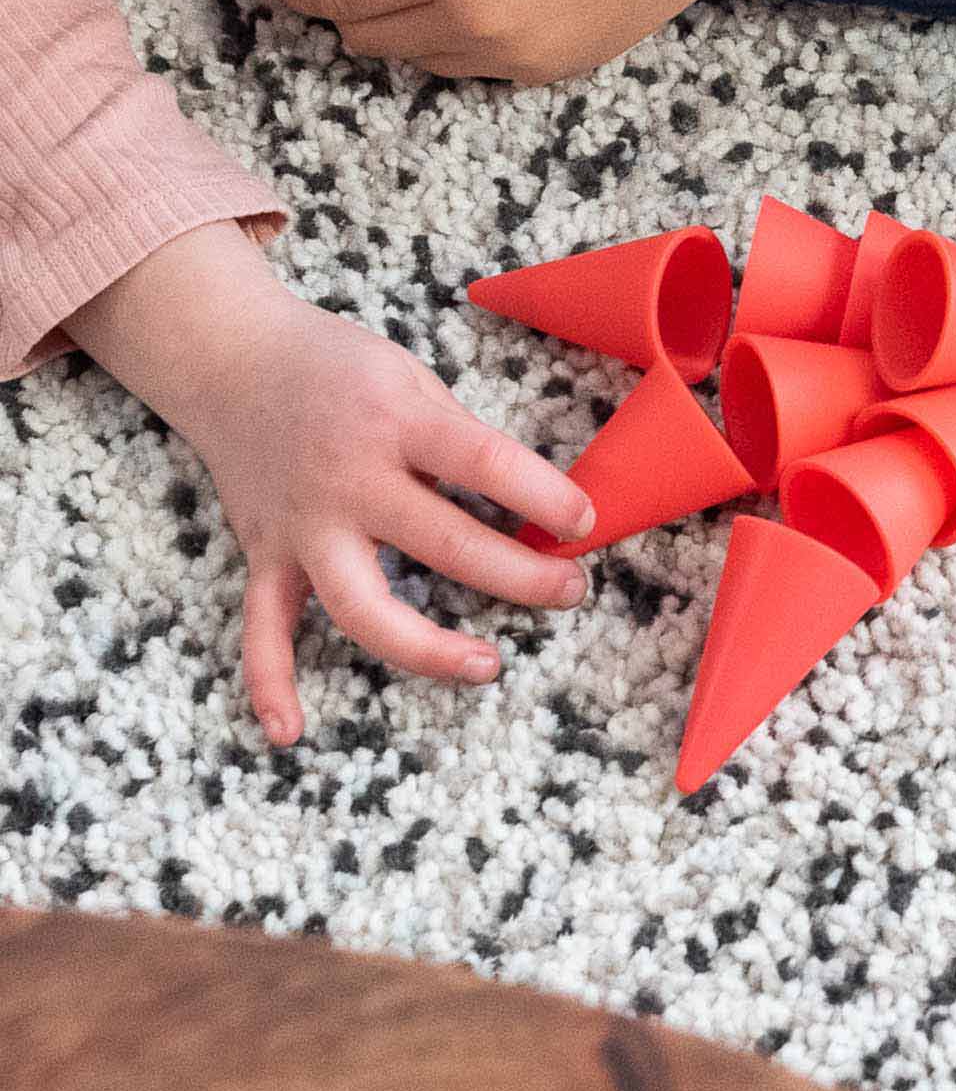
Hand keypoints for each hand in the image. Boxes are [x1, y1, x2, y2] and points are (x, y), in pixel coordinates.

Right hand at [64, 229, 595, 746]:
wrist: (232, 358)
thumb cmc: (339, 367)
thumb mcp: (412, 378)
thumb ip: (458, 438)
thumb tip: (525, 501)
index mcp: (397, 424)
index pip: (486, 464)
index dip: (545, 496)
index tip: (587, 523)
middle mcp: (349, 481)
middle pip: (444, 544)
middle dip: (520, 576)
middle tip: (570, 591)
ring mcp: (303, 526)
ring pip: (362, 606)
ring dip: (426, 647)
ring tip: (488, 666)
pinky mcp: (264, 555)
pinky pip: (261, 630)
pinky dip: (269, 683)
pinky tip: (290, 731)